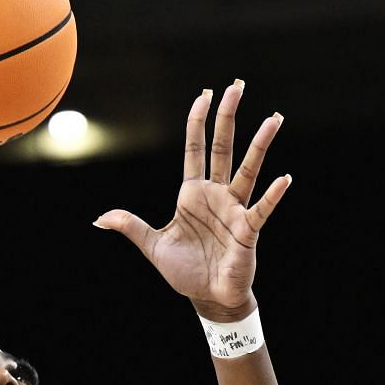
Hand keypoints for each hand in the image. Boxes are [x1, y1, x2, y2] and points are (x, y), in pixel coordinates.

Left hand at [94, 82, 292, 321]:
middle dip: (229, 116)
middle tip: (237, 86)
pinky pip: (261, 208)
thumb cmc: (185, 271)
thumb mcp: (153, 246)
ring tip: (274, 118)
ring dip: (260, 144)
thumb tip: (100, 219)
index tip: (205, 94)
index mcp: (192, 193)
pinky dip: (273, 195)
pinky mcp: (248, 230)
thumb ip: (131, 227)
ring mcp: (234, 210)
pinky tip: (284, 178)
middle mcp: (216, 195)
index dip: (198, 121)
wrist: (209, 298)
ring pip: (248, 169)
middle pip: (224, 147)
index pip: (195, 148)